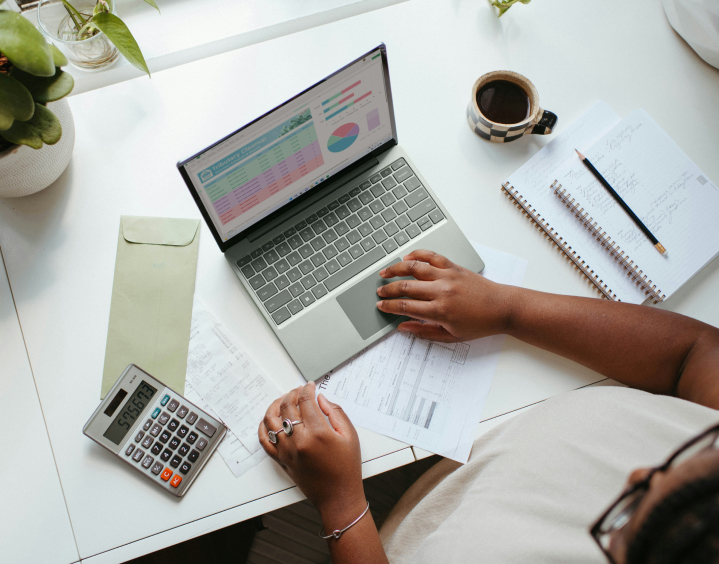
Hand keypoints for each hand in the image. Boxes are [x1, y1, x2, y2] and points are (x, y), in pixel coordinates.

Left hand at [258, 382, 366, 522]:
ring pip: (271, 421)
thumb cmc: (346, 468)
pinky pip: (264, 440)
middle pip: (287, 407)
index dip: (307, 389)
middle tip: (299, 391)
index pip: (305, 401)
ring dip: (275, 406)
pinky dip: (263, 427)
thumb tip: (321, 399)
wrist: (338, 497)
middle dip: (292, 394)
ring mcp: (287, 451)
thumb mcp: (350, 436)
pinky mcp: (281, 460)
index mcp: (318, 433)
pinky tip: (270, 420)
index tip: (310, 386)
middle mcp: (298, 441)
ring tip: (283, 400)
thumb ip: (335, 412)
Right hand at [376, 249, 514, 341]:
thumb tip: (403, 327)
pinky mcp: (454, 267)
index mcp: (440, 311)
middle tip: (379, 292)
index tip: (381, 306)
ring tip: (385, 272)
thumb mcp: (451, 336)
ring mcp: (447, 276)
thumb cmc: (479, 324)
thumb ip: (424, 332)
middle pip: (405, 286)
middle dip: (388, 289)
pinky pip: (431, 256)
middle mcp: (441, 291)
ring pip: (414, 268)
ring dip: (396, 269)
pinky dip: (417, 254)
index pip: (405, 306)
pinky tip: (407, 258)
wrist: (502, 308)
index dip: (389, 306)